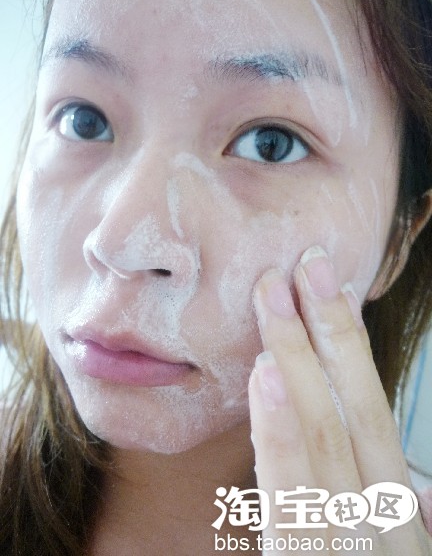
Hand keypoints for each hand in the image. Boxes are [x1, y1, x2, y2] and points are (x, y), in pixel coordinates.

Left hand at [249, 245, 431, 554]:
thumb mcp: (393, 555)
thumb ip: (400, 517)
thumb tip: (422, 488)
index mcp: (394, 511)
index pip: (372, 412)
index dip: (352, 346)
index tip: (333, 288)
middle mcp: (379, 520)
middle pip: (352, 410)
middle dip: (328, 332)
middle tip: (304, 266)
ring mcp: (344, 541)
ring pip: (324, 438)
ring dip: (300, 360)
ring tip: (278, 300)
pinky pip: (288, 496)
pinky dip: (281, 433)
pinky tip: (265, 377)